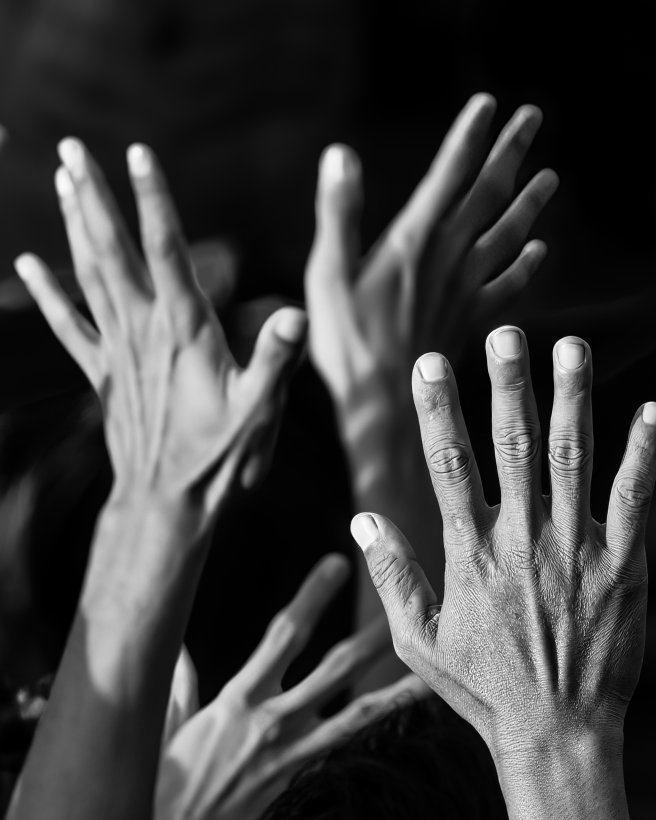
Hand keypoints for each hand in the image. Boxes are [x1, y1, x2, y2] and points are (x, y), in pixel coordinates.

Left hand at [14, 140, 305, 513]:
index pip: (165, 251)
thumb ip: (276, 360)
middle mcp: (144, 331)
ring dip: (74, 225)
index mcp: (185, 330)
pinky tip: (26, 264)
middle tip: (72, 150)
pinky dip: (46, 293)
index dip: (153, 199)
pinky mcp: (103, 375)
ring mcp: (118, 351)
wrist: (166, 503)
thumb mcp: (259, 411)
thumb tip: (297, 313)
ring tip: (61, 180)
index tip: (137, 152)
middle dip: (93, 197)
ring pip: (89, 274)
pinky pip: (68, 325)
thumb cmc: (218, 459)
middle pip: (112, 251)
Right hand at [152, 554, 426, 819]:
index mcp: (238, 697)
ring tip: (427, 673)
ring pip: (357, 716)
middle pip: (333, 670)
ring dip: (394, 692)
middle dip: (368, 636)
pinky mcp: (302, 781)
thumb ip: (180, 681)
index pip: (282, 635)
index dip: (311, 598)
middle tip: (399, 607)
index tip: (334, 566)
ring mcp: (294, 754)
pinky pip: (346, 752)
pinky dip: (372, 734)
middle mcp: (273, 721)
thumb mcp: (168, 723)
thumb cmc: (167, 780)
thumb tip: (177, 646)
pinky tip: (398, 722)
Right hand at [305, 95, 557, 409]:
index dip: (469, 135)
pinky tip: (540, 251)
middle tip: (534, 117)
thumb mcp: (328, 274)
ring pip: (507, 236)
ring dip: (529, 204)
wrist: (384, 405)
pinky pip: (508, 287)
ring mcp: (465, 291)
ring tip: (551, 178)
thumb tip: (341, 154)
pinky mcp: (471, 322)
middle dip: (511, 152)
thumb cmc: (347, 343)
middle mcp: (448, 258)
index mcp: (413, 240)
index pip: (448, 174)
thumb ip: (339, 213)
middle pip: (488, 194)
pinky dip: (527, 266)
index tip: (488, 103)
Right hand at [350, 328, 655, 763]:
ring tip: (573, 348)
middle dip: (508, 384)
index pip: (448, 465)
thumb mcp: (417, 641)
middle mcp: (521, 541)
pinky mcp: (620, 567)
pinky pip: (634, 501)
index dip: (437, 409)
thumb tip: (359, 519)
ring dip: (573, 400)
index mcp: (469, 554)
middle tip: (507, 332)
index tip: (430, 362)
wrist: (555, 734)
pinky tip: (652, 410)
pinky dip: (642, 454)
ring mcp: (575, 551)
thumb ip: (392, 576)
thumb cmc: (482, 688)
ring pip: (572, 460)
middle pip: (513, 447)